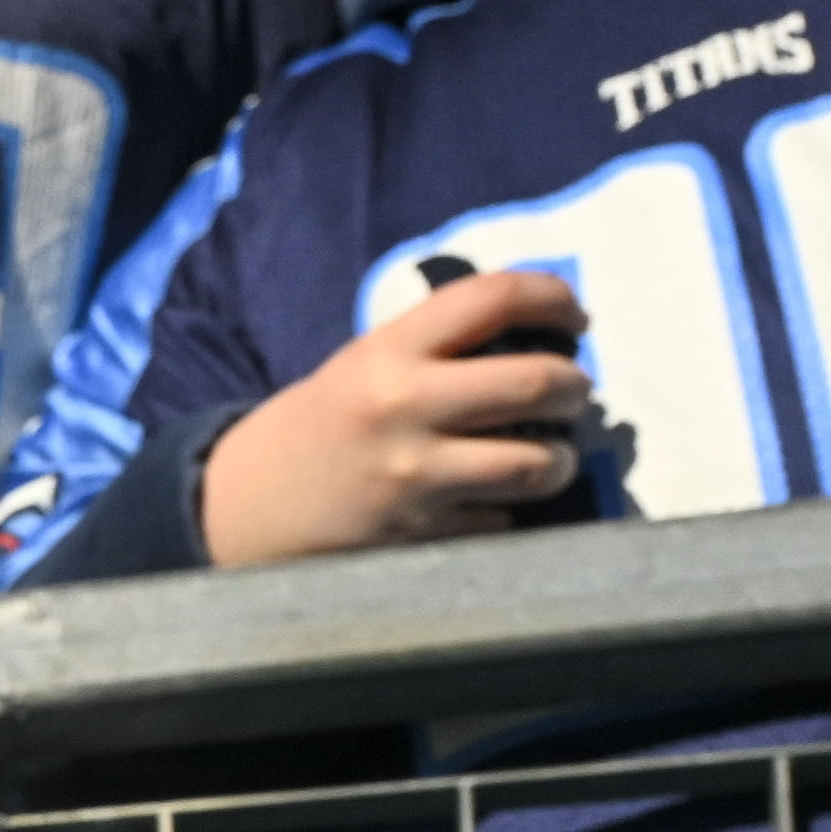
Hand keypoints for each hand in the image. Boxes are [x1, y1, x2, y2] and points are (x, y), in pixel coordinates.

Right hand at [185, 268, 607, 564]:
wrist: (254, 503)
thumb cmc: (332, 420)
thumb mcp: (371, 361)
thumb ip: (444, 344)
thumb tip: (547, 339)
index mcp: (391, 350)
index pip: (494, 298)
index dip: (554, 297)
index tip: (576, 318)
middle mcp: (404, 407)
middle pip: (535, 383)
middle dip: (574, 387)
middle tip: (572, 392)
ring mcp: (415, 476)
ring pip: (536, 463)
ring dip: (560, 457)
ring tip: (550, 454)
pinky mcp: (422, 534)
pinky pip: (504, 518)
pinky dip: (509, 507)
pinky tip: (489, 498)